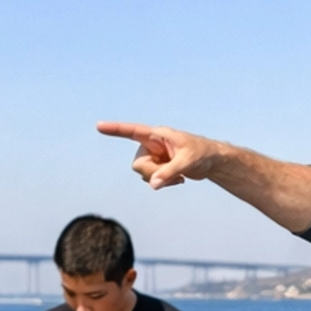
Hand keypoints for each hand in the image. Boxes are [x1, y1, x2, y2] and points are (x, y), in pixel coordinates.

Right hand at [97, 121, 224, 191]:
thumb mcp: (187, 163)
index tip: (99, 126)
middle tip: (172, 174)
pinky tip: (179, 179)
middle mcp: (152, 145)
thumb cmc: (201, 154)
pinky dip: (164, 183)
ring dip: (160, 179)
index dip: (115, 130)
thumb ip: (169, 173)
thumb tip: (153, 185)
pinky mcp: (158, 167)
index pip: (132, 131)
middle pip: (138, 164)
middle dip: (152, 173)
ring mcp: (154, 156)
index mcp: (157, 135)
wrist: (211, 161)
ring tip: (179, 176)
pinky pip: (151, 180)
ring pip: (143, 174)